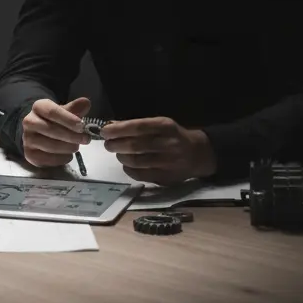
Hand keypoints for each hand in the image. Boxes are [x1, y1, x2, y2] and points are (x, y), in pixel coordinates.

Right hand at [21, 96, 91, 166]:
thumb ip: (75, 108)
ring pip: (49, 145)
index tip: (82, 126)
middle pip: (50, 129)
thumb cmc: (55, 120)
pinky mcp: (29, 154)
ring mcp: (27, 138)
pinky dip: (60, 159)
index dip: (68, 119)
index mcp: (38, 107)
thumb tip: (86, 102)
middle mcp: (29, 121)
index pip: (52, 112)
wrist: (38, 133)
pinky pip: (46, 159)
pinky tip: (68, 156)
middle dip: (71, 135)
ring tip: (76, 147)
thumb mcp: (64, 112)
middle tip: (85, 139)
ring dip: (67, 148)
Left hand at [100, 116, 215, 185]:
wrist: (197, 154)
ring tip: (118, 153)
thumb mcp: (160, 124)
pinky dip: (129, 169)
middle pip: (134, 146)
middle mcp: (168, 144)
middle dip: (115, 144)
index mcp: (165, 126)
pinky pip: (141, 175)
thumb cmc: (173, 136)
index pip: (137, 128)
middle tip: (107, 144)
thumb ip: (137, 125)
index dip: (118, 130)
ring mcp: (168, 163)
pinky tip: (127, 164)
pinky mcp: (166, 178)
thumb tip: (111, 126)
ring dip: (121, 157)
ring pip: (136, 161)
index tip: (105, 131)